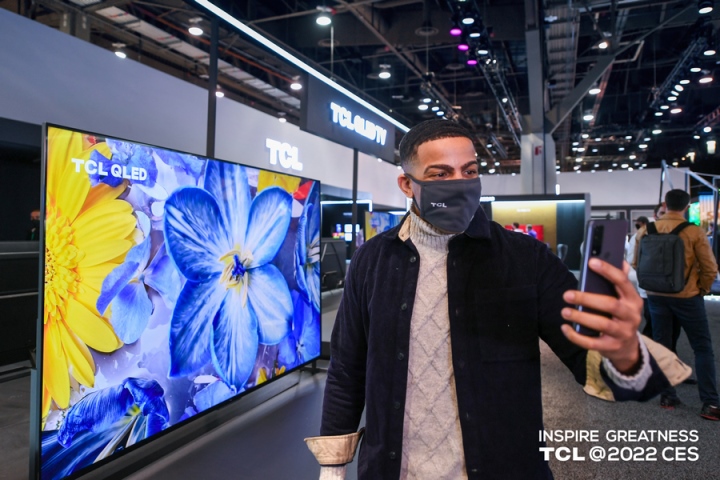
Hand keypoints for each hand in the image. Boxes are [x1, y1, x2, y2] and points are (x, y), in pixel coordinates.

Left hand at [560, 259, 641, 374]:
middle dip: (587, 299)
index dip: (608, 271)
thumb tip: (621, 261)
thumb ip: (620, 282)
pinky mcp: (611, 347)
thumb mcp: (625, 299)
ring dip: (581, 317)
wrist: (629, 347)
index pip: (623, 282)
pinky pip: (592, 343)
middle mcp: (631, 316)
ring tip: (565, 311)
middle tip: (567, 295)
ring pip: (602, 324)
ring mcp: (622, 333)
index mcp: (633, 300)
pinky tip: (565, 328)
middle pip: (610, 305)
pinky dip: (576, 336)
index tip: (591, 262)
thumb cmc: (621, 316)